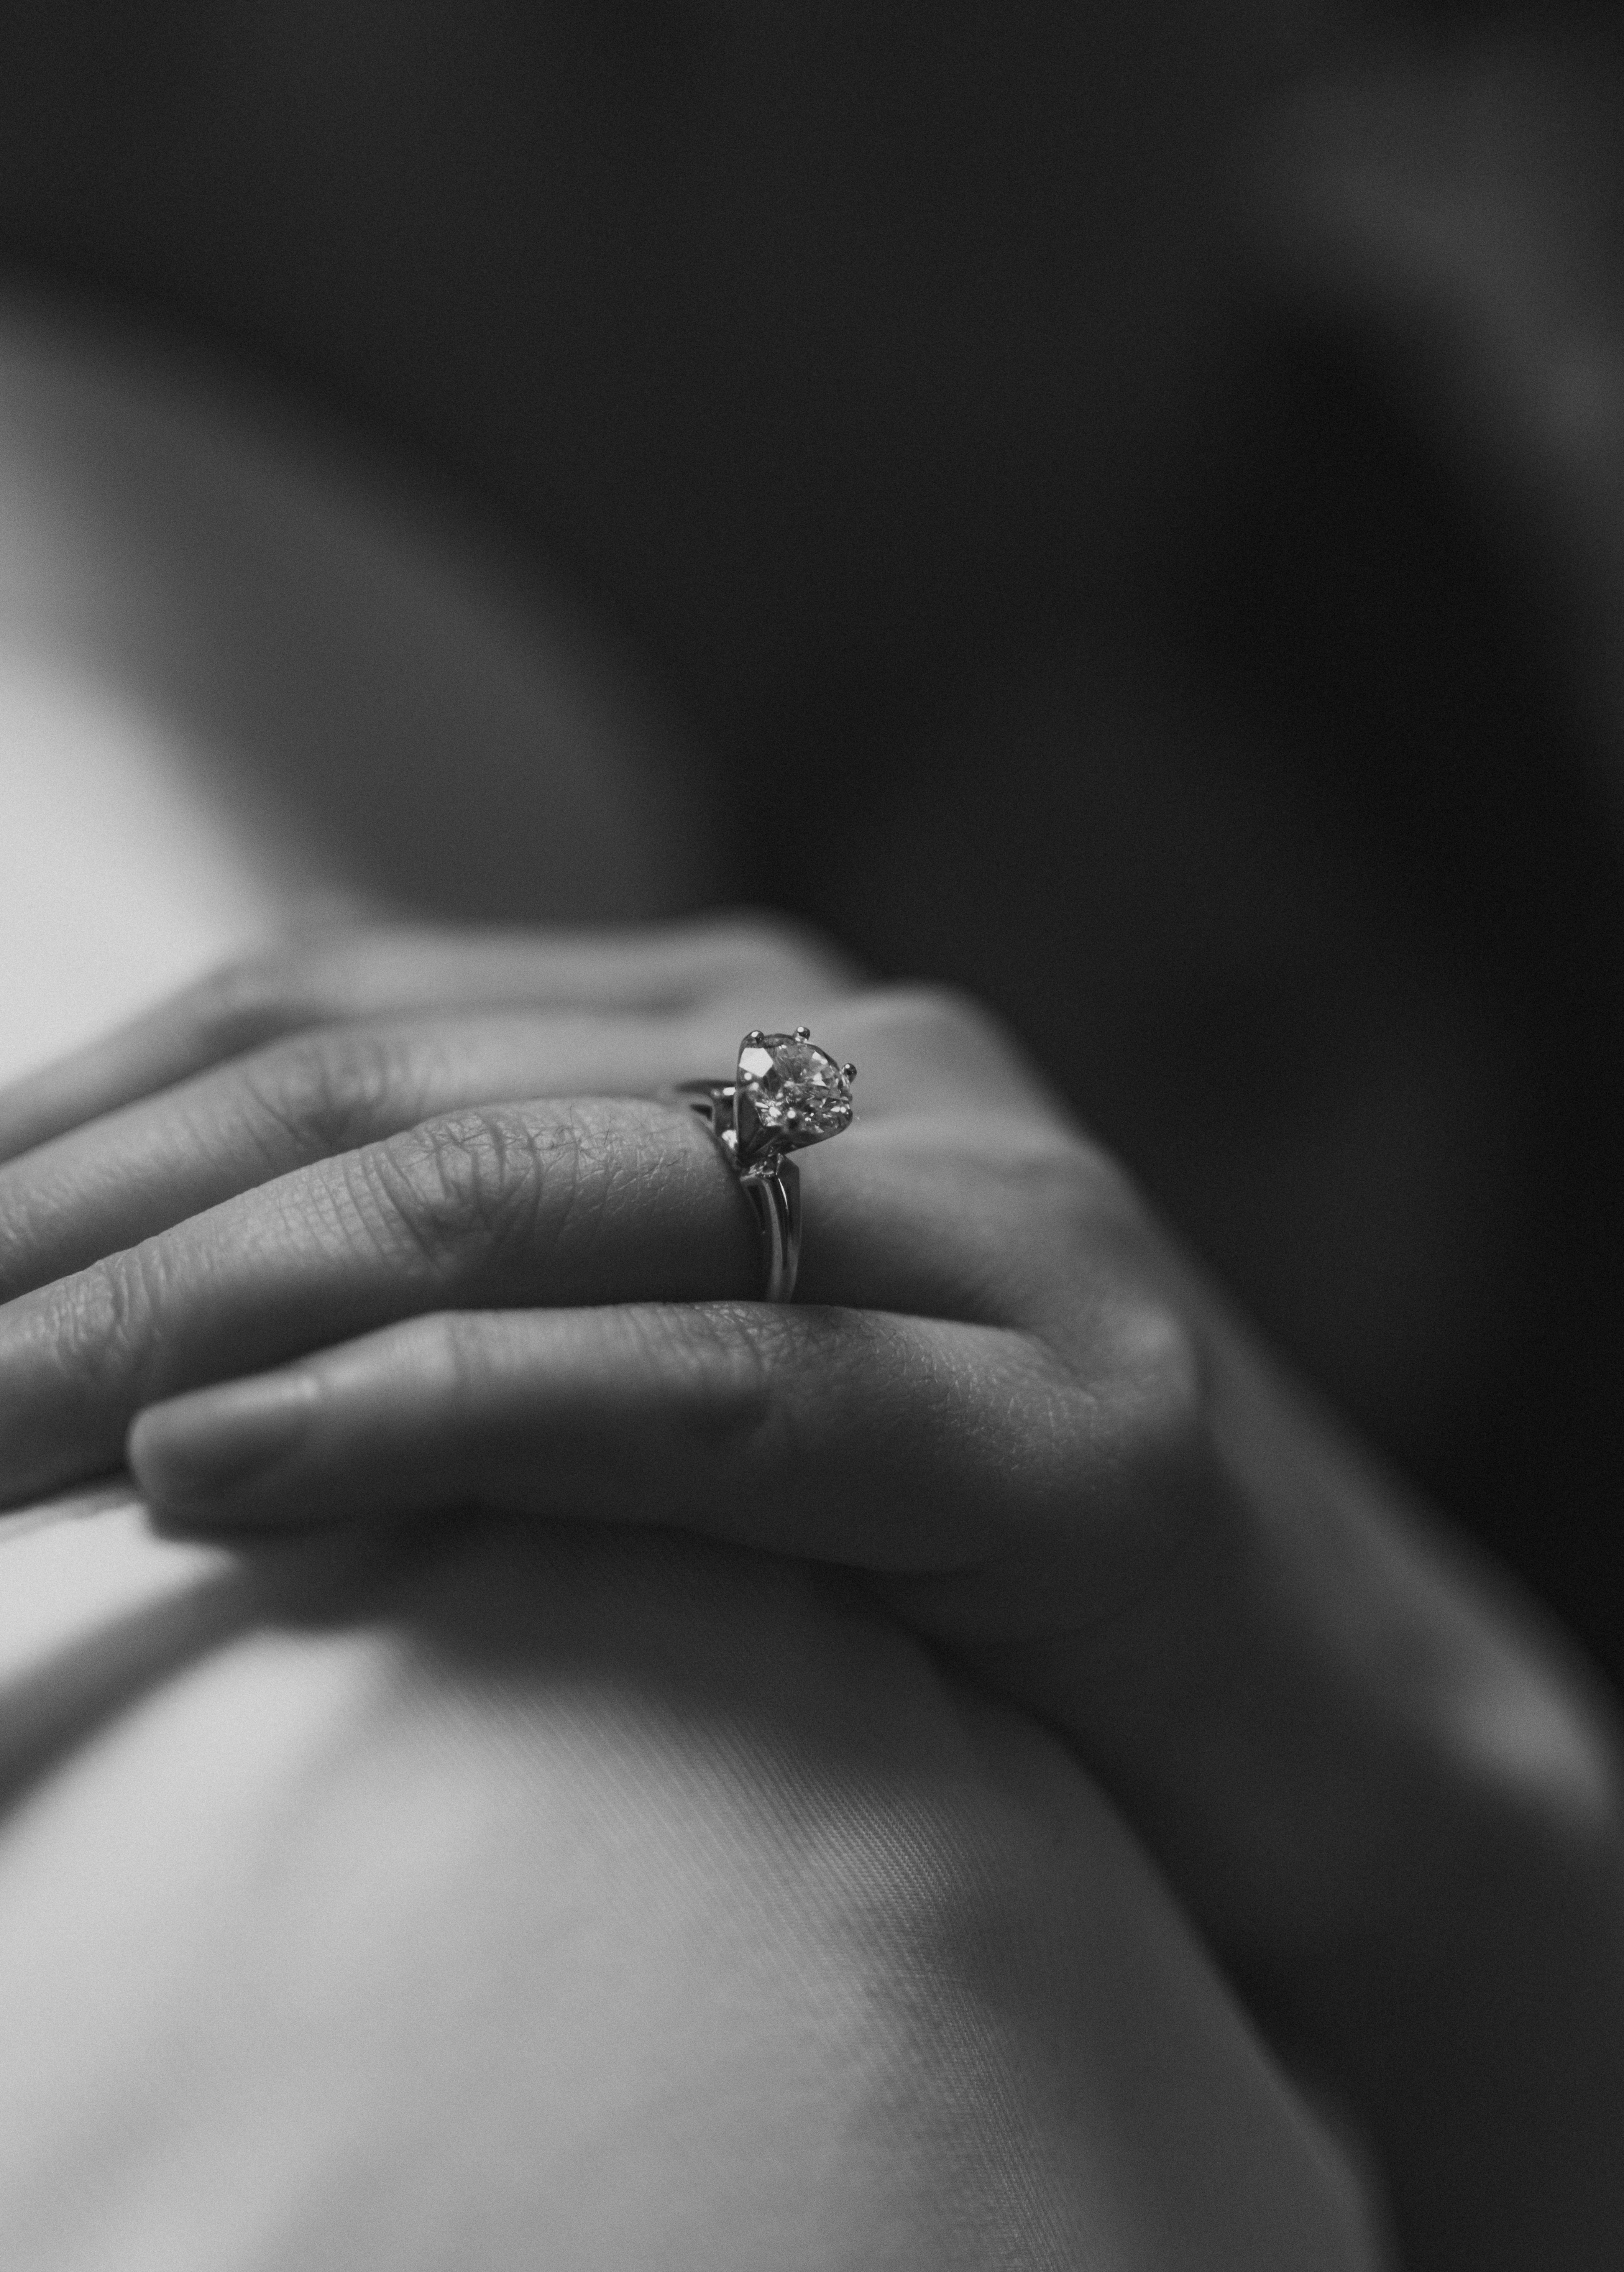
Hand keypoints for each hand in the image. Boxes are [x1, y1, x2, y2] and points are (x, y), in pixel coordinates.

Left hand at [1, 913, 1619, 2269]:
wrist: (1335, 1730)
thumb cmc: (968, 1549)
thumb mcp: (696, 1344)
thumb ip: (494, 1268)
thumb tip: (161, 1314)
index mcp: (762, 1012)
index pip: (332, 1008)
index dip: (73, 1120)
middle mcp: (878, 1062)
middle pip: (379, 1096)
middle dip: (72, 1228)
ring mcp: (1000, 1226)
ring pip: (513, 1211)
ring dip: (183, 1313)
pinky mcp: (1080, 1433)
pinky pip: (710, 1393)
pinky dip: (434, 1415)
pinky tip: (211, 1474)